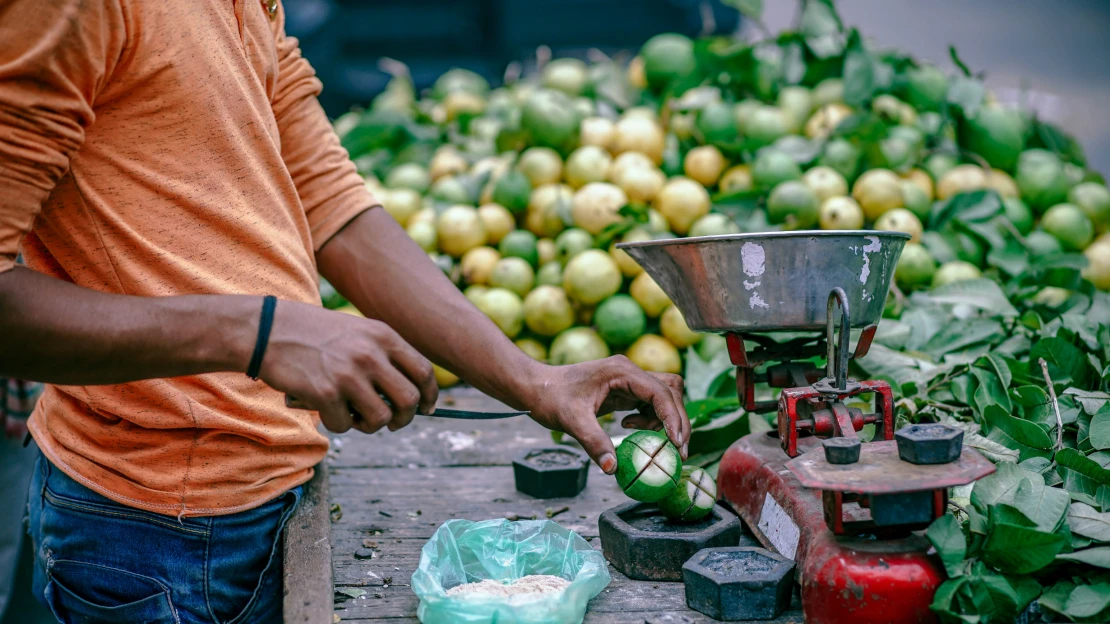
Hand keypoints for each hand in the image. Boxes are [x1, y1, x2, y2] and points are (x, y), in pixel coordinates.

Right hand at [258, 300, 437, 433]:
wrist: (268, 331)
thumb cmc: (314, 334)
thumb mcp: (357, 332)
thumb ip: (384, 355)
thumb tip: (410, 394)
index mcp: (383, 336)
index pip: (424, 371)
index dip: (430, 395)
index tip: (426, 408)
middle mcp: (370, 354)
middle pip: (410, 400)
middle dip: (404, 418)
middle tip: (392, 422)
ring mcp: (349, 374)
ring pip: (381, 418)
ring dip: (370, 425)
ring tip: (355, 416)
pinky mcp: (325, 393)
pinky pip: (345, 425)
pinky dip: (338, 424)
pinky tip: (327, 410)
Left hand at [520, 356, 689, 473]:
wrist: (535, 387)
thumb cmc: (550, 398)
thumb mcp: (570, 421)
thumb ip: (593, 442)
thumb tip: (612, 468)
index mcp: (621, 372)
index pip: (661, 392)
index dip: (673, 417)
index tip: (676, 443)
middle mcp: (629, 372)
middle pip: (670, 391)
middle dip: (677, 421)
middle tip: (677, 451)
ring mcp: (628, 380)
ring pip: (664, 396)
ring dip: (664, 419)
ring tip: (650, 440)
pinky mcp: (623, 390)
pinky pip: (649, 403)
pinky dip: (649, 419)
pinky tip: (627, 428)